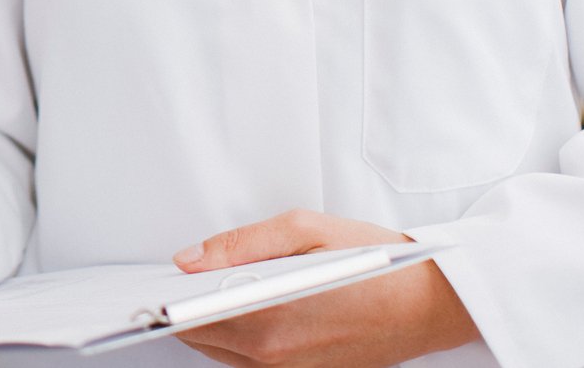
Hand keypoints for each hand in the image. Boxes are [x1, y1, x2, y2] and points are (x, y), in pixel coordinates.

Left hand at [172, 209, 477, 367]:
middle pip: (202, 340)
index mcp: (270, 319)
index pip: (189, 321)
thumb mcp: (305, 230)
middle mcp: (276, 357)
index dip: (166, 302)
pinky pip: (254, 363)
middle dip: (186, 310)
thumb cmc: (374, 262)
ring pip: (225, 354)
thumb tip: (188, 260)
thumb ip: (240, 245)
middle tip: (180, 278)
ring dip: (214, 325)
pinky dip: (241, 338)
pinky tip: (246, 309)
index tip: (149, 285)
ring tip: (211, 289)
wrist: (435, 304)